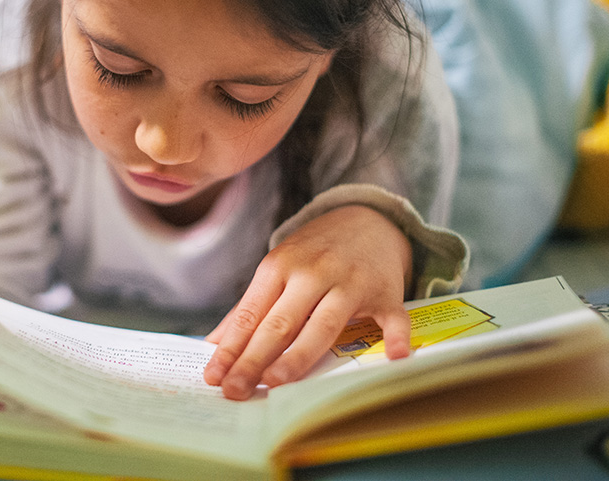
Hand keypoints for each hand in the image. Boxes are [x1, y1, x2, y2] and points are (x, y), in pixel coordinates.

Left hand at [204, 205, 411, 399]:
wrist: (364, 218)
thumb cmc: (313, 252)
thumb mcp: (277, 268)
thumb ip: (248, 308)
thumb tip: (214, 344)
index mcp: (279, 266)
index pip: (250, 314)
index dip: (231, 348)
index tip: (214, 376)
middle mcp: (313, 273)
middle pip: (280, 323)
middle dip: (254, 359)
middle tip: (235, 390)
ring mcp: (350, 282)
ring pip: (323, 324)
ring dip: (299, 355)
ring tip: (276, 382)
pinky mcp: (385, 292)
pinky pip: (392, 317)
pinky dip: (395, 336)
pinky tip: (393, 357)